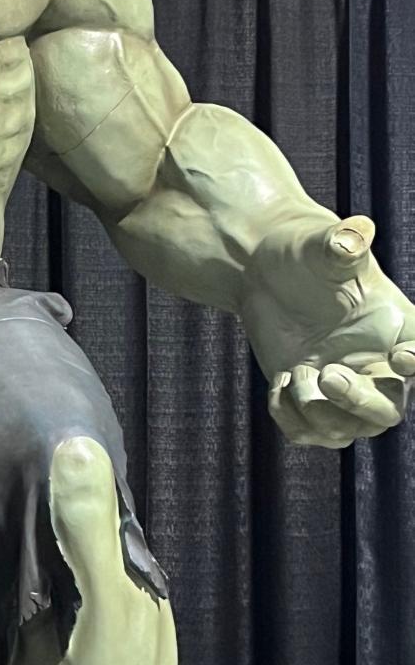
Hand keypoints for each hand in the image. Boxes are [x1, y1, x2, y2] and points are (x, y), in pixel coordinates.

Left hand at [241, 213, 414, 447]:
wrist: (264, 270)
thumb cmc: (305, 251)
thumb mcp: (323, 244)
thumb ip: (344, 242)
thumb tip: (356, 232)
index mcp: (398, 328)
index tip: (399, 356)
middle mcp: (376, 365)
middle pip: (387, 410)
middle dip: (360, 403)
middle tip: (327, 375)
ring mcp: (342, 386)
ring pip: (347, 430)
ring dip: (319, 414)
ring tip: (293, 376)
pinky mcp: (308, 398)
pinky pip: (308, 431)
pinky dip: (290, 418)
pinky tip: (278, 384)